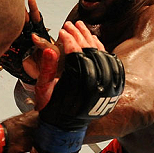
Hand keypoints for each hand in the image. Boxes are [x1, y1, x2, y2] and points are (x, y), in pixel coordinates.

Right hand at [0, 0, 54, 84]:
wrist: (46, 78)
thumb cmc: (52, 63)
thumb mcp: (54, 52)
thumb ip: (46, 44)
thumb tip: (34, 37)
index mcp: (40, 34)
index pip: (36, 18)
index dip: (33, 9)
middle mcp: (30, 37)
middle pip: (23, 22)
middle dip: (20, 13)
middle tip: (16, 5)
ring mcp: (22, 44)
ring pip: (16, 31)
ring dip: (12, 24)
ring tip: (8, 14)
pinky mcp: (17, 54)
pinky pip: (10, 46)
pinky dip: (6, 40)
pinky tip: (2, 33)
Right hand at [33, 23, 122, 152]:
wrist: (63, 127)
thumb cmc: (50, 108)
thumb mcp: (42, 89)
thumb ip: (47, 68)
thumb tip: (50, 49)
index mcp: (75, 86)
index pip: (75, 55)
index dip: (68, 40)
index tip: (62, 31)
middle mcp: (93, 87)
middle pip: (90, 52)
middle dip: (79, 35)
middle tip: (70, 25)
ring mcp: (104, 88)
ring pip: (102, 56)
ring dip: (91, 39)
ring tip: (81, 27)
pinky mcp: (109, 88)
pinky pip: (110, 64)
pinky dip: (103, 49)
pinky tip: (94, 39)